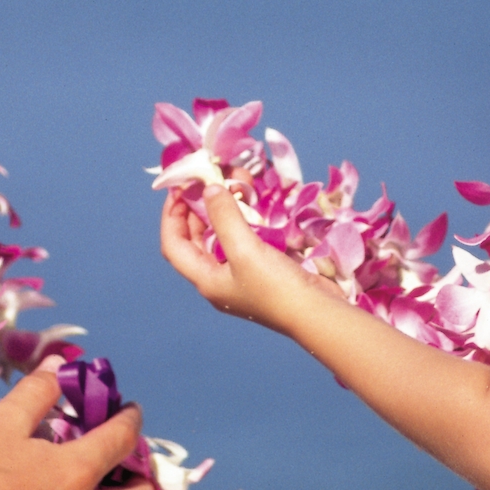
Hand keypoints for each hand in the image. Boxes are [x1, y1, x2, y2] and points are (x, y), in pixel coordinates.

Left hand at [159, 187, 336, 334]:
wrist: (318, 312)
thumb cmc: (275, 287)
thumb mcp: (244, 250)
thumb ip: (224, 217)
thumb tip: (209, 189)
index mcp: (206, 279)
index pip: (174, 244)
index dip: (171, 216)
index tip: (179, 188)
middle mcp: (220, 277)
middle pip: (198, 236)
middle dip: (202, 206)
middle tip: (210, 177)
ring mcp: (243, 272)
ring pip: (225, 232)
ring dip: (228, 206)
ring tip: (236, 179)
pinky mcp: (265, 266)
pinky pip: (248, 235)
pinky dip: (249, 215)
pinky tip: (256, 198)